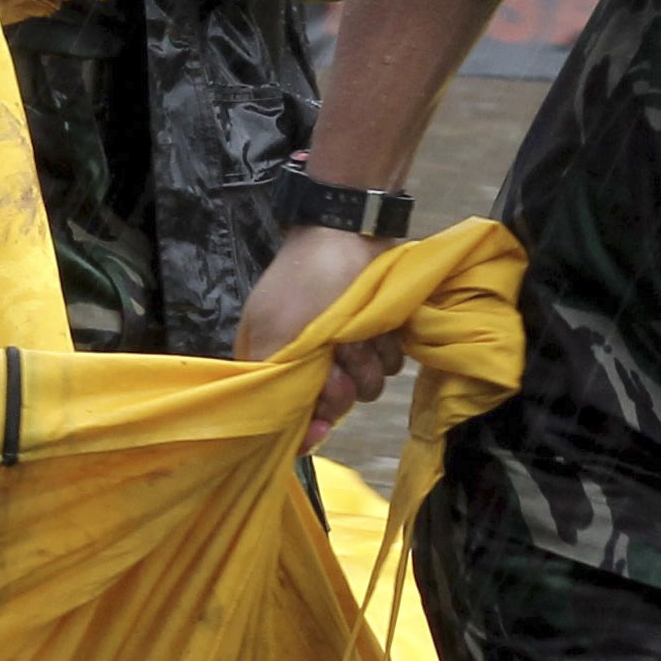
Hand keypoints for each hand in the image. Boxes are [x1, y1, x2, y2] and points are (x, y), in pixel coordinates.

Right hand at [235, 222, 403, 444]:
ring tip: (359, 332)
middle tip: (339, 359)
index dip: (306, 427)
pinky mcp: (374, 337)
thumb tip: (285, 429)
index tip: (321, 425)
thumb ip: (272, 383)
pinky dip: (386, 346)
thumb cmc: (307, 280)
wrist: (349, 231)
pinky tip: (379, 325)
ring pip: (365, 387)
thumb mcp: (276, 331)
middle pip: (332, 407)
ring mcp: (344, 350)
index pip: (288, 418)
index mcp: (274, 363)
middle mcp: (308, 363)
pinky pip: (389, 365)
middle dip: (340, 386)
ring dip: (367, 362)